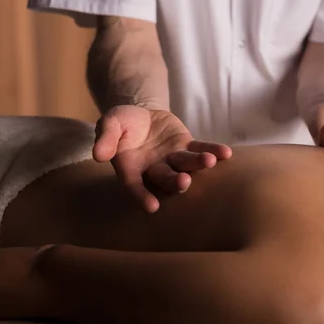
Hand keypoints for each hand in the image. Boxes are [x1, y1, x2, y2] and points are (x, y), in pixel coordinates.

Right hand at [93, 106, 231, 212]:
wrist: (140, 115)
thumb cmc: (121, 124)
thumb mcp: (110, 124)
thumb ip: (105, 138)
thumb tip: (98, 154)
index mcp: (132, 169)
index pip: (135, 186)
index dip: (142, 197)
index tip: (151, 207)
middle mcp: (155, 169)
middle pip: (165, 178)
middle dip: (175, 182)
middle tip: (184, 183)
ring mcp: (173, 159)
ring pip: (186, 165)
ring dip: (197, 165)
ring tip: (209, 161)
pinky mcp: (188, 146)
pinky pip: (202, 149)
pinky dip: (213, 151)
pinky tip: (226, 153)